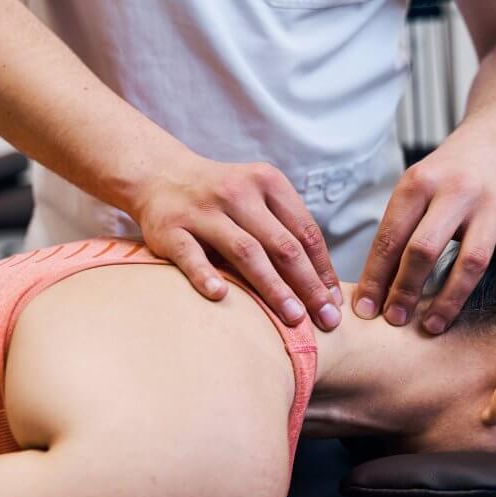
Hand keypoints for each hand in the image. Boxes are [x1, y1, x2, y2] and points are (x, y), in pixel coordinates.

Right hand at [132, 154, 342, 330]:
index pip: (305, 231)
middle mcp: (238, 192)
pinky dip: (205, 275)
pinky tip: (220, 295)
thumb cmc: (221, 199)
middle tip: (325, 320)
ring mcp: (203, 210)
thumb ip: (286, 230)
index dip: (323, 269)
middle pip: (283, 245)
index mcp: (267, 182)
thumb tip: (325, 285)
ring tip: (292, 318)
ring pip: (246, 251)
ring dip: (272, 287)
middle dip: (308, 285)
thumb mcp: (257, 198)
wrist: (161, 176)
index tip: (334, 302)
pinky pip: (191, 255)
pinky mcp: (171, 228)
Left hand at [353, 142, 495, 333]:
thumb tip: (370, 294)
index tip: (365, 309)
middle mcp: (457, 191)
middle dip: (406, 289)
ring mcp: (493, 204)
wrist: (492, 144)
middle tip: (395, 319)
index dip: (376, 277)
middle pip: (425, 248)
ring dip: (450, 298)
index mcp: (419, 183)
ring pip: (472, 259)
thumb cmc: (441, 180)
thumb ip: (394, 234)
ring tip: (432, 326)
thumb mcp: (411, 192)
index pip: (391, 237)